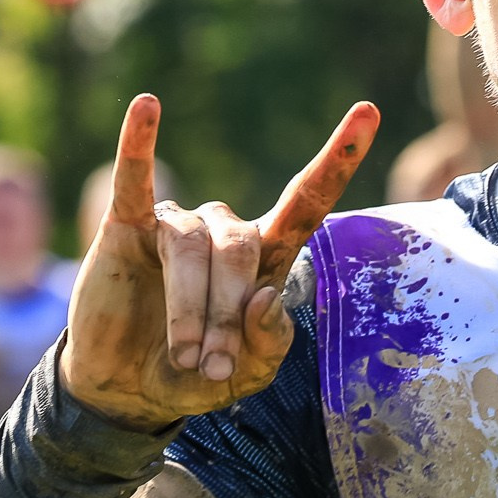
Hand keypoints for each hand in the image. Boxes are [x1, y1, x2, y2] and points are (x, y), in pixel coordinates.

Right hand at [62, 94, 379, 426]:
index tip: (369, 112)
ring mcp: (178, 224)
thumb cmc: (198, 375)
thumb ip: (268, 342)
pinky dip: (139, 145)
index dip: (338, 159)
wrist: (128, 391)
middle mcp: (225, 230)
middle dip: (228, 315)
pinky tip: (147, 107)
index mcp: (267, 255)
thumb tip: (265, 298)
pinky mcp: (128, 226)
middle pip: (242, 251)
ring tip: (185, 356)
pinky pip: (135, 180)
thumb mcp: (248, 373)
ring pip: (193, 252)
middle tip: (212, 365)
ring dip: (189, 310)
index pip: (307, 200)